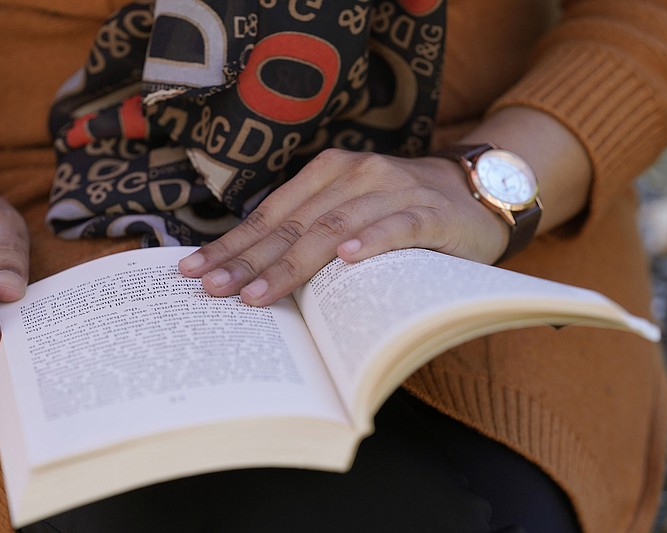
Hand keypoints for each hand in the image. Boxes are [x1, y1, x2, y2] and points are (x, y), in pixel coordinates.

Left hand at [179, 148, 507, 305]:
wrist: (472, 192)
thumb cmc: (397, 211)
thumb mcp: (349, 211)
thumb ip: (309, 231)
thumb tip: (250, 275)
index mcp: (328, 172)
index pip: (271, 214)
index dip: (232, 243)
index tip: (194, 270)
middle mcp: (357, 173)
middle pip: (294, 223)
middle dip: (249, 259)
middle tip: (214, 290)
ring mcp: (395, 190)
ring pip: (335, 227)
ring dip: (295, 262)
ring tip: (260, 293)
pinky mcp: (431, 212)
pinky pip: (398, 226)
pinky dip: (373, 240)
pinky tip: (347, 260)